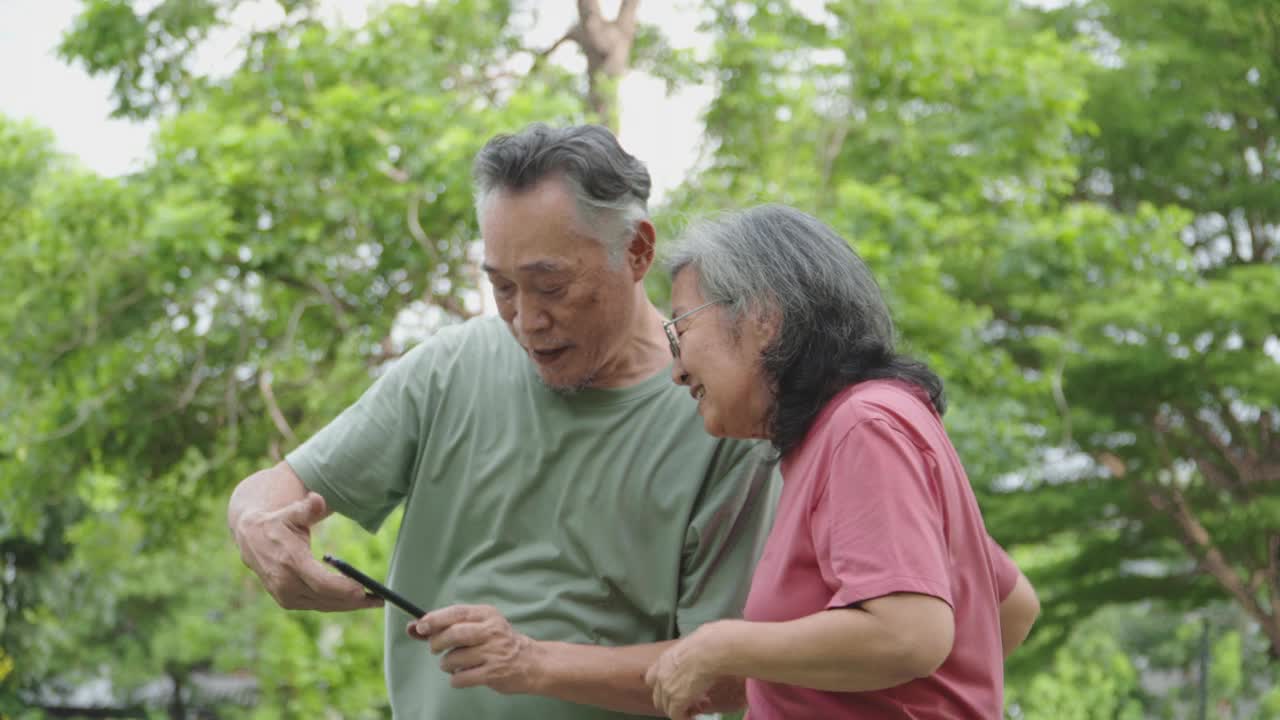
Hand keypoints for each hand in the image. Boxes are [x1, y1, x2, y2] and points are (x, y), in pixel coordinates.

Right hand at [234, 492, 381, 611]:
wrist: (250, 538)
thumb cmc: (277, 522)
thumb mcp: (291, 511)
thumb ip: (306, 507)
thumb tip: (317, 499)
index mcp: (289, 561)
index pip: (320, 582)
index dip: (342, 588)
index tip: (362, 589)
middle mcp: (285, 583)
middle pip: (325, 598)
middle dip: (353, 600)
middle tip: (379, 598)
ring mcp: (284, 595)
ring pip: (323, 605)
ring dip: (349, 606)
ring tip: (374, 601)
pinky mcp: (287, 601)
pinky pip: (317, 605)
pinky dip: (337, 605)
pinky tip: (355, 601)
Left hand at [409, 604, 542, 693]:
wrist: (532, 662)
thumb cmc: (499, 642)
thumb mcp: (482, 625)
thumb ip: (450, 625)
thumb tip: (413, 627)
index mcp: (487, 615)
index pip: (456, 612)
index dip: (434, 619)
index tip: (420, 626)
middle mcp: (491, 631)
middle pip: (453, 634)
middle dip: (436, 642)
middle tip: (435, 648)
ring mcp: (493, 652)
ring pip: (453, 658)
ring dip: (447, 664)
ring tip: (456, 663)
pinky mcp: (492, 673)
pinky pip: (460, 678)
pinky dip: (455, 679)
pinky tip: (464, 675)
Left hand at [645, 622, 739, 719]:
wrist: (710, 649)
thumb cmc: (709, 642)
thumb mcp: (695, 642)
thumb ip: (693, 648)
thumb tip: (706, 640)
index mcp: (664, 660)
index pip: (651, 678)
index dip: (662, 686)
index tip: (676, 689)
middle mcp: (661, 675)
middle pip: (658, 696)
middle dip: (672, 701)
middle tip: (691, 701)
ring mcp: (667, 688)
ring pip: (667, 708)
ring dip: (681, 709)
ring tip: (699, 707)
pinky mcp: (677, 701)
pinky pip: (676, 716)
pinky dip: (685, 718)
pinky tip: (696, 716)